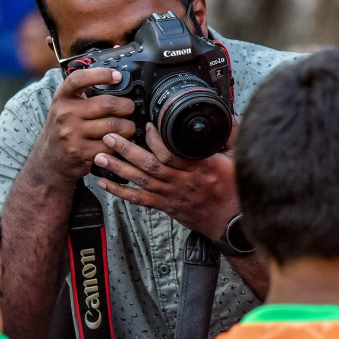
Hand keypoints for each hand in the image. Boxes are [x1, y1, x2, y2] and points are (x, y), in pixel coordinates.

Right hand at [30, 68, 137, 184]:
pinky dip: (123, 144)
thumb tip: (118, 81)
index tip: (117, 76)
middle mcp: (65, 114)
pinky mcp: (81, 152)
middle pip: (108, 104)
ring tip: (128, 127)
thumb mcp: (66, 107)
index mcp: (62, 98)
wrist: (49, 160)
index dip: (100, 74)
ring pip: (115, 126)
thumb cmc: (65, 128)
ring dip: (129, 127)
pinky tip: (122, 142)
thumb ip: (85, 95)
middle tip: (129, 109)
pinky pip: (113, 145)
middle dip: (127, 106)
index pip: (79, 79)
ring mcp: (72, 134)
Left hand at [93, 122, 239, 239]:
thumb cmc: (234, 190)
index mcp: (201, 167)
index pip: (172, 153)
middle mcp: (183, 181)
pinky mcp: (165, 206)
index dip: (155, 140)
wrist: (231, 222)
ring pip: (141, 180)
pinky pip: (139, 199)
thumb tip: (229, 117)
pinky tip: (106, 184)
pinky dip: (120, 192)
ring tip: (100, 157)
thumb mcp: (238, 159)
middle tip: (109, 137)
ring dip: (118, 168)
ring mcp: (172, 195)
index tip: (146, 126)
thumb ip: (231, 137)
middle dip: (127, 150)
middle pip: (150, 165)